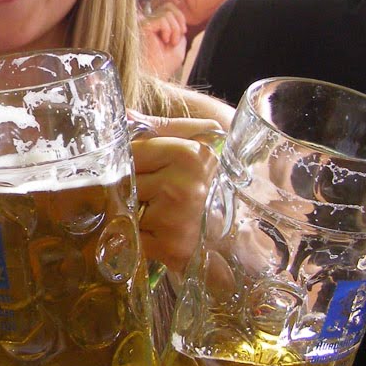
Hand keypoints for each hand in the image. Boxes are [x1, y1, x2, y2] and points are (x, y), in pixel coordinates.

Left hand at [131, 114, 222, 277]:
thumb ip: (159, 126)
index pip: (130, 153)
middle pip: (123, 182)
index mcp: (190, 155)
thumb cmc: (212, 177)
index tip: (140, 167)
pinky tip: (156, 232)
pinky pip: (131, 236)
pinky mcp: (170, 248)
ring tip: (156, 210)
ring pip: (123, 209)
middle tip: (149, 191)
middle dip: (127, 186)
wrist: (242, 226)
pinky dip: (136, 235)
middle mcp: (184, 188)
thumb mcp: (196, 140)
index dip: (127, 160)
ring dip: (131, 211)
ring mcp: (177, 221)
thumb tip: (125, 116)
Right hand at [139, 0, 187, 80]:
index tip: (182, 32)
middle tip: (175, 39)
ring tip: (169, 43)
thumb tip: (176, 12)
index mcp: (154, 25)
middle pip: (168, 5)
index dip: (180, 16)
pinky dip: (168, 30)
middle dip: (179, 21)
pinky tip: (163, 41)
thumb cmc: (165, 64)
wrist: (156, 76)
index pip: (168, 6)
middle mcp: (147, 21)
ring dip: (175, 29)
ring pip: (167, 12)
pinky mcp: (142, 26)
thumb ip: (178, 27)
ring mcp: (144, 22)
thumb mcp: (179, 43)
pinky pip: (162, 18)